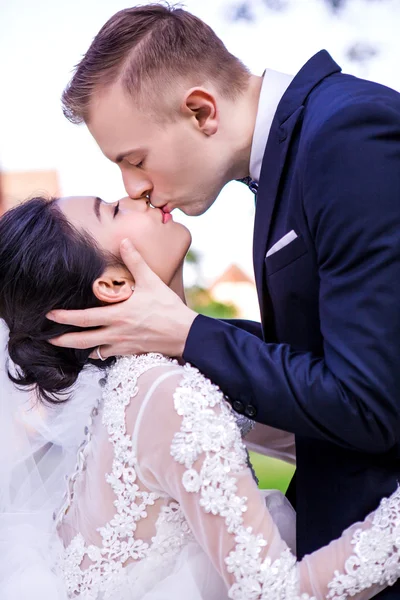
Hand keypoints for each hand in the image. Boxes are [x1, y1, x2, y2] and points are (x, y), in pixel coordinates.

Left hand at [47, 239, 196, 358]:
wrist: (185, 334)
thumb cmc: (168, 307)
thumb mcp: (151, 281)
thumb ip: (135, 261)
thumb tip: (124, 241)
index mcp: (118, 315)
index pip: (84, 318)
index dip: (64, 318)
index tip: (50, 315)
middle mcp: (116, 333)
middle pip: (82, 341)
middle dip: (62, 340)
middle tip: (47, 338)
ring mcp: (123, 345)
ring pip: (94, 352)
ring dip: (80, 348)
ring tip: (68, 344)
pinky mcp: (131, 352)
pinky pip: (109, 355)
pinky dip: (100, 352)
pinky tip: (96, 349)